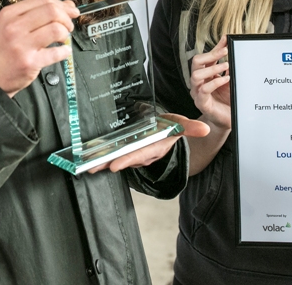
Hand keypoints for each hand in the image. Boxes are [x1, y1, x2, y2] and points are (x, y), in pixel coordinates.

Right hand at [0, 0, 78, 96]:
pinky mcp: (30, 62)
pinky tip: (63, 51)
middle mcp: (14, 27)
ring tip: (62, 39)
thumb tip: (67, 6)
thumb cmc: (5, 50)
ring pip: (56, 29)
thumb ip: (38, 14)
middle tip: (68, 26)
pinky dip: (65, 51)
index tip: (70, 11)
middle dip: (66, 18)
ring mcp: (22, 45)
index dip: (62, 5)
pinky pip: (57, 52)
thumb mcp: (12, 26)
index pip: (43, 0)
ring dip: (66, 33)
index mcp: (10, 14)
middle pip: (52, 11)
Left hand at [87, 113, 210, 172]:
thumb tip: (204, 128)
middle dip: (108, 164)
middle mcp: (142, 153)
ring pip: (116, 158)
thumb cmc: (170, 127)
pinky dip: (102, 155)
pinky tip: (89, 155)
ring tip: (86, 165)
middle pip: (123, 159)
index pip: (139, 155)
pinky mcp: (125, 148)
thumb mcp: (180, 124)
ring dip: (102, 161)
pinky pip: (113, 153)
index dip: (127, 160)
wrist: (166, 131)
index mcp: (153, 148)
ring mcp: (133, 152)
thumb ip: (190, 127)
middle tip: (91, 167)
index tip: (115, 165)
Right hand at [190, 35, 230, 129]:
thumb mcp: (231, 80)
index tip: (226, 40)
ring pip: (196, 74)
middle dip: (211, 54)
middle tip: (225, 51)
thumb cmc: (228, 101)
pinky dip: (215, 82)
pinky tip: (225, 79)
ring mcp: (198, 92)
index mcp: (206, 75)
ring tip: (226, 65)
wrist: (227, 121)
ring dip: (212, 68)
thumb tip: (234, 51)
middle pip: (196, 62)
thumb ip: (230, 67)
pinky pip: (204, 89)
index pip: (207, 57)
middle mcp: (199, 82)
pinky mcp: (201, 102)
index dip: (216, 48)